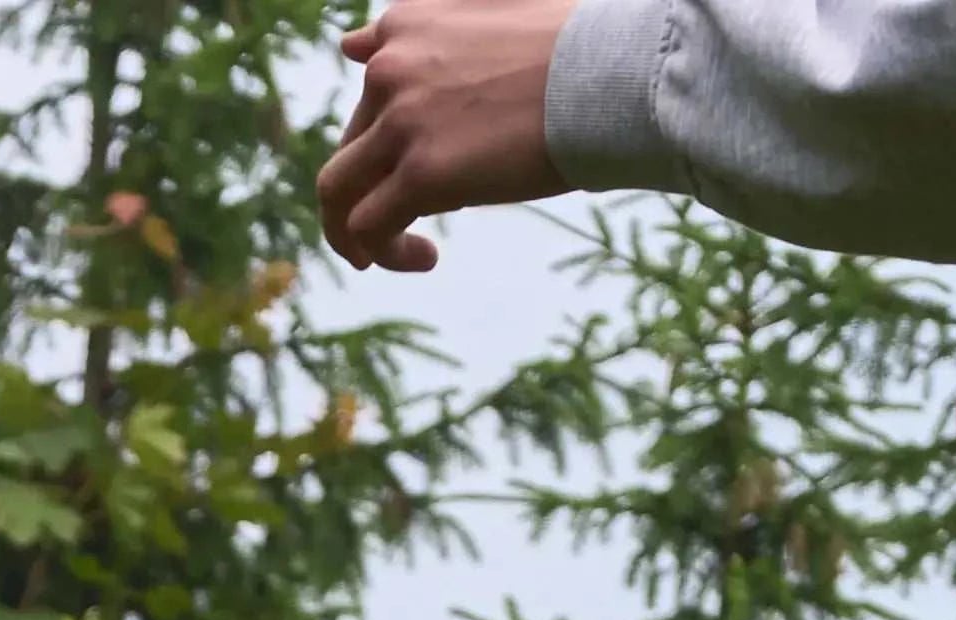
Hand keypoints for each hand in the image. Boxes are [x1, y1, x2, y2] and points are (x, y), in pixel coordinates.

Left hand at [319, 0, 577, 270]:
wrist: (617, 72)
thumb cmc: (581, 46)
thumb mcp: (494, 13)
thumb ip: (427, 29)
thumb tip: (351, 44)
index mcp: (408, 24)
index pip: (371, 84)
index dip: (383, 131)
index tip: (408, 157)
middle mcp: (391, 66)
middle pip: (353, 142)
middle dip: (369, 185)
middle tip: (399, 219)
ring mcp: (401, 121)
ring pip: (337, 189)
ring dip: (354, 230)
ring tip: (380, 256)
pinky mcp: (420, 174)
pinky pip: (367, 228)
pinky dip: (382, 252)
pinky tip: (426, 258)